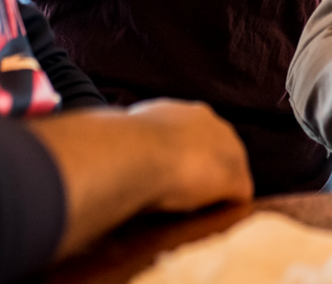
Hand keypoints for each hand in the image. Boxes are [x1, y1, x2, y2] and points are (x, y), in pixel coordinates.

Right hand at [28, 99, 252, 259]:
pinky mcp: (236, 178)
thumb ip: (120, 133)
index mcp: (183, 110)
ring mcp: (228, 149)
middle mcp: (211, 122)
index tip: (169, 170)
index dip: (181, 154)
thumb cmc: (117, 141)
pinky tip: (208, 220)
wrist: (135, 153)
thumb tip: (95, 138)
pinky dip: (224, 210)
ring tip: (192, 208)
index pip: (190, 134)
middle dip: (203, 169)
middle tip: (183, 191)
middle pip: (216, 150)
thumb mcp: (118, 129)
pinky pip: (237, 198)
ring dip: (213, 189)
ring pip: (228, 173)